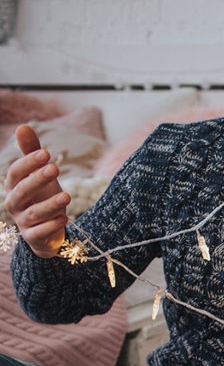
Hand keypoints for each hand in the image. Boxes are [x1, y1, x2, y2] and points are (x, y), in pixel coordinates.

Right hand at [2, 125, 70, 257]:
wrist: (44, 231)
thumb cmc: (41, 196)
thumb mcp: (39, 175)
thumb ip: (31, 153)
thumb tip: (23, 127)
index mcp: (14, 186)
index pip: (15, 173)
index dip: (28, 163)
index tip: (46, 153)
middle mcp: (15, 204)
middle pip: (22, 191)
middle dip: (37, 180)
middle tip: (55, 168)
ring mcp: (23, 222)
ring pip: (33, 213)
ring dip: (49, 205)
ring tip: (67, 196)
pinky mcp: (34, 238)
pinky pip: (40, 233)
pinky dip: (51, 226)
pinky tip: (64, 219)